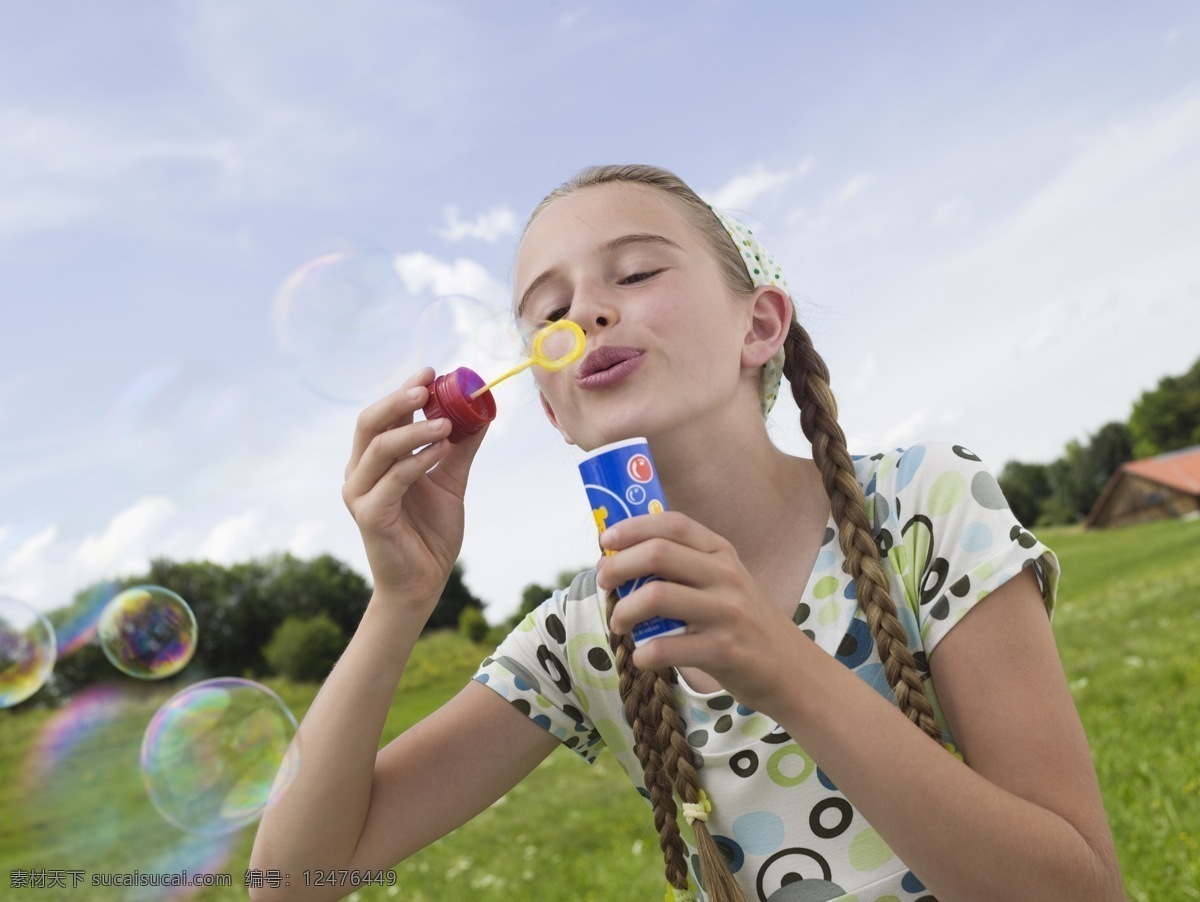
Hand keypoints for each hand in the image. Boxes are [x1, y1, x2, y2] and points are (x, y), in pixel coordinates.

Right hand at [342, 368, 488, 611]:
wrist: (424, 582)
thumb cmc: (431, 533)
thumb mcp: (450, 481)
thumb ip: (460, 448)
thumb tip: (482, 412)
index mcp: (374, 461)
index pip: (383, 415)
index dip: (403, 389)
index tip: (431, 370)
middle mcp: (360, 473)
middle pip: (370, 423)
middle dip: (398, 399)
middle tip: (427, 385)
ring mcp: (361, 494)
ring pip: (380, 447)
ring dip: (413, 429)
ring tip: (446, 421)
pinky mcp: (369, 515)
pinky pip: (393, 479)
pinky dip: (417, 460)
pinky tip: (441, 450)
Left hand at [597, 511, 803, 714]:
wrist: (792, 670)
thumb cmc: (747, 625)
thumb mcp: (726, 583)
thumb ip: (688, 568)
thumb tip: (624, 561)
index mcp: (722, 553)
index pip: (673, 525)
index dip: (632, 527)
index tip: (605, 541)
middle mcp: (726, 576)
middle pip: (658, 554)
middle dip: (618, 566)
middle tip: (603, 583)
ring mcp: (727, 612)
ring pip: (656, 596)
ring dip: (624, 611)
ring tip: (619, 624)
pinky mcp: (725, 650)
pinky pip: (667, 647)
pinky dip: (644, 653)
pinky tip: (642, 657)